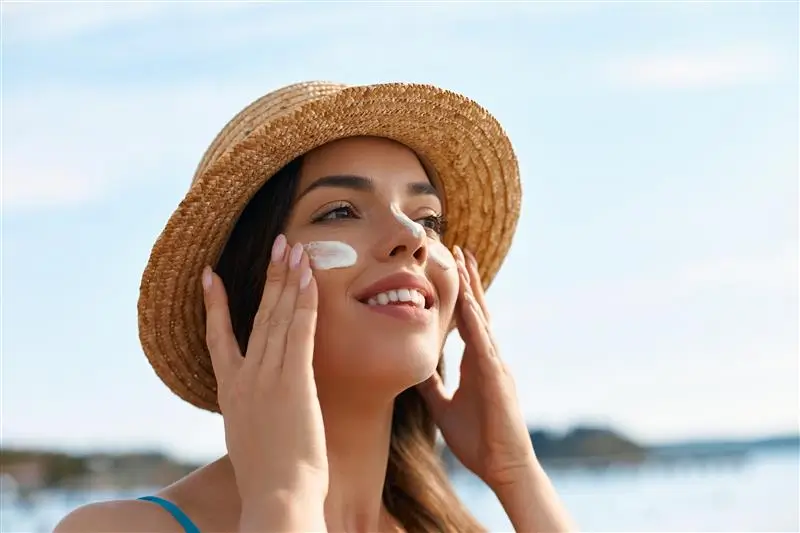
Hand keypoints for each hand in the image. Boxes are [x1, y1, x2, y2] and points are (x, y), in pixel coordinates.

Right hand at [202, 234, 327, 503]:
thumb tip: (259, 412)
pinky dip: (304, 301)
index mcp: (230, 392)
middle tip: (277, 244)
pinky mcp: (293, 381)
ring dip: (288, 279)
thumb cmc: (269, 478)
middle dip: (268, 277)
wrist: (276, 497)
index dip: (216, 304)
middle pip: (256, 316)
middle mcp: (244, 378)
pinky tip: (310, 277)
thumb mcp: (250, 440)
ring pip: (277, 316)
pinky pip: (299, 331)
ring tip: (294, 248)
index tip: (210, 276)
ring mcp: (267, 377)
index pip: (219, 338)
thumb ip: (252, 414)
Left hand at [418, 247, 534, 489]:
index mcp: (476, 362)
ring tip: (464, 261)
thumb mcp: (443, 406)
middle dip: (468, 279)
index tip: (451, 266)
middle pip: (478, 309)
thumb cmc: (478, 439)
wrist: (502, 466)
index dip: (460, 293)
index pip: (467, 319)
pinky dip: (476, 323)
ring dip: (473, 289)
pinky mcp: (497, 379)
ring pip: (482, 319)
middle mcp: (488, 356)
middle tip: (459, 248)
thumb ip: (431, 384)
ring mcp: (495, 365)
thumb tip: (413, 367)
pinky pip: (484, 345)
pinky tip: (469, 303)